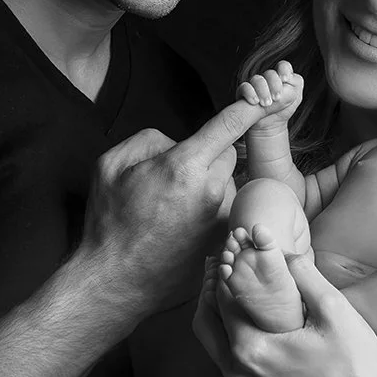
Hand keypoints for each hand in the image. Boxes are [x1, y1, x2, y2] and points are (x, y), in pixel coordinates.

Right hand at [76, 98, 261, 318]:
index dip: (250, 105)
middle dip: (209, 153)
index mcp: (184, 166)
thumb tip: (176, 143)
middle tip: (176, 173)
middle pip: (229, 153)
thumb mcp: (111, 165)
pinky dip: (210, 210)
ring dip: (210, 184)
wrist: (116, 281)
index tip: (267, 95)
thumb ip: (149, 140)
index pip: (229, 125)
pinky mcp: (223, 240)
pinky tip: (182, 225)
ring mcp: (220, 219)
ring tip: (175, 206)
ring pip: (228, 183)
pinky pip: (225, 210)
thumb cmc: (109, 223)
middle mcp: (211, 191)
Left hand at [196, 249, 376, 376]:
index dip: (223, 271)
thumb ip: (304, 273)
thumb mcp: (334, 308)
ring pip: (216, 353)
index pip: (221, 300)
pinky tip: (256, 338)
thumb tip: (281, 251)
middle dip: (208, 296)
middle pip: (205, 327)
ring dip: (221, 324)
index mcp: (250, 348)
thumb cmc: (355, 365)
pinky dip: (236, 352)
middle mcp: (238, 376)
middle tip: (219, 271)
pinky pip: (235, 375)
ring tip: (235, 300)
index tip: (228, 253)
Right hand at [236, 60, 302, 133]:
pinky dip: (250, 93)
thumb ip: (295, 83)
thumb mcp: (295, 97)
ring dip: (263, 91)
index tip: (285, 79)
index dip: (284, 70)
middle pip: (270, 73)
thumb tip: (286, 79)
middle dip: (274, 85)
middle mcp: (267, 78)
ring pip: (257, 79)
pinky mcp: (244, 92)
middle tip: (277, 98)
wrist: (271, 124)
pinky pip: (244, 87)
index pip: (283, 66)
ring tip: (267, 104)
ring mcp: (255, 84)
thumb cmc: (284, 109)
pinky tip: (255, 102)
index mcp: (281, 76)